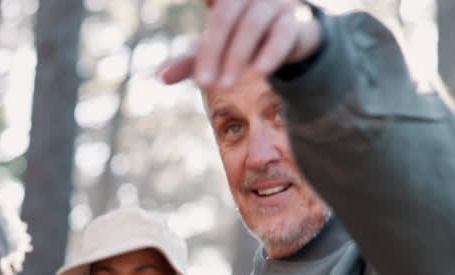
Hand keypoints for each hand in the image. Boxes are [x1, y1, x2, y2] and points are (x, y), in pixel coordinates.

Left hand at [160, 0, 321, 88]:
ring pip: (252, 25)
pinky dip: (271, 53)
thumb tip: (162, 78)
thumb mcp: (214, 49)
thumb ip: (190, 62)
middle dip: (212, 51)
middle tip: (204, 84)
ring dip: (237, 57)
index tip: (200, 7)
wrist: (286, 37)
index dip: (206, 38)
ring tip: (224, 87)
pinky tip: (260, 72)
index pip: (212, 3)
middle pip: (224, 16)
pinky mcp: (293, 21)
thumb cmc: (239, 39)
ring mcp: (271, 3)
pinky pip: (282, 34)